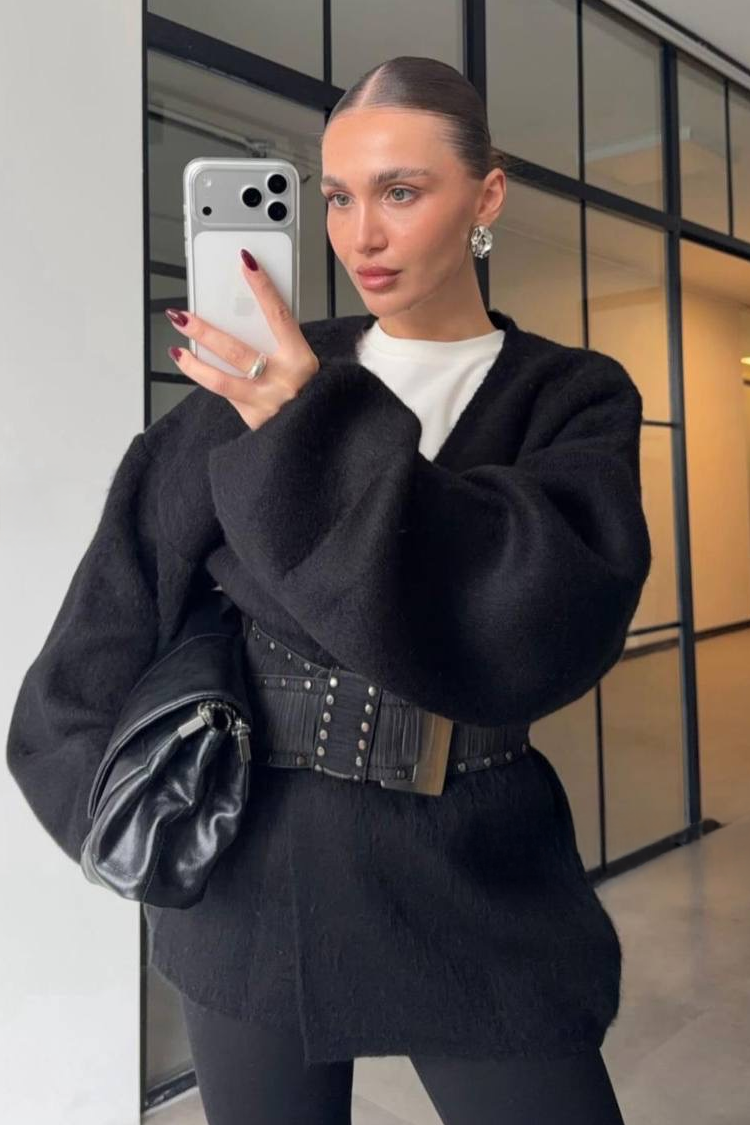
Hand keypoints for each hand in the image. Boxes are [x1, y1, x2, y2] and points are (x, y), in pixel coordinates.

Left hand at [165, 249, 319, 429]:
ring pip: (220, 380)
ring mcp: (266, 403)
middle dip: (204, 330)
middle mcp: (283, 381)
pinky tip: (202, 372)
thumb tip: (244, 322)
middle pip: (235, 350)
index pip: (278, 316)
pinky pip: (228, 396)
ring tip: (177, 349)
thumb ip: (279, 346)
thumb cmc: (311, 395)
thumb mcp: (304, 366)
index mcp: (301, 361)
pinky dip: (215, 382)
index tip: (246, 263)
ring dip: (193, 364)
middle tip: (182, 315)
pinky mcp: (254, 420)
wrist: (318, 435)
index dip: (262, 287)